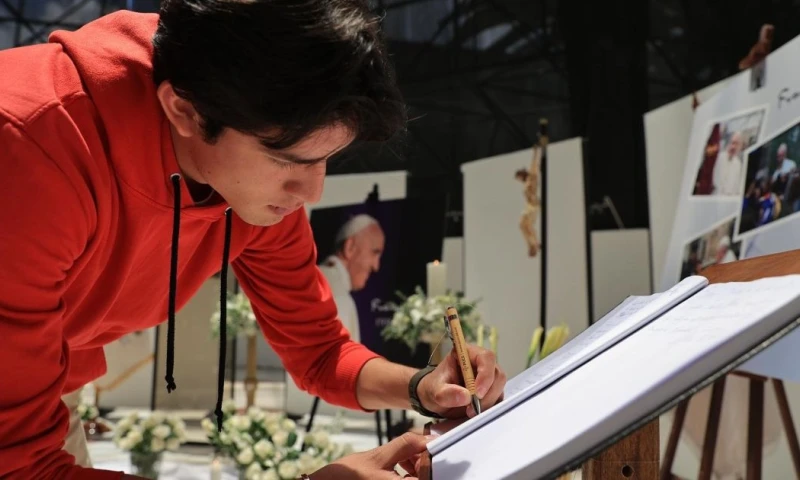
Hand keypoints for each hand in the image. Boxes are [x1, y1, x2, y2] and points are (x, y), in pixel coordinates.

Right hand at [310, 432, 429, 478]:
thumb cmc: (346, 478)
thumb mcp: (378, 456)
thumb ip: (406, 445)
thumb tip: (428, 438)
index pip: (431, 475)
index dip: (431, 459)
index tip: (425, 445)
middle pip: (427, 478)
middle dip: (423, 462)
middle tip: (412, 449)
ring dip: (416, 468)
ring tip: (401, 457)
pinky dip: (407, 474)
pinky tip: (398, 465)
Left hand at [417, 344, 505, 417]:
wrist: (434, 398)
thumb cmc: (434, 388)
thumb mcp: (434, 391)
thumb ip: (447, 393)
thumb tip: (466, 396)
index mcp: (466, 353)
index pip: (486, 357)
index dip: (485, 374)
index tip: (477, 393)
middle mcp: (480, 363)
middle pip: (496, 374)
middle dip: (487, 394)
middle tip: (471, 409)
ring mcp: (488, 376)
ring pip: (499, 388)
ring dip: (488, 402)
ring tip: (469, 412)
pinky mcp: (491, 390)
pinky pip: (498, 398)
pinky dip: (489, 407)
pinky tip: (474, 412)